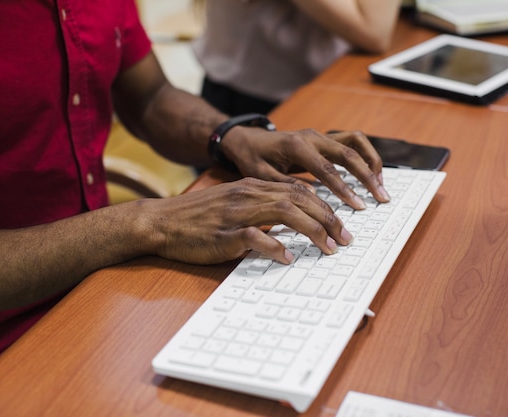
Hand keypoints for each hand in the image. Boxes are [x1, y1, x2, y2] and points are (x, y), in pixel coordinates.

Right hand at [143, 177, 352, 264]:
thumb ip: (259, 208)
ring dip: (313, 231)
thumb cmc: (197, 217)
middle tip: (346, 238)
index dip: (324, 206)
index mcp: (252, 186)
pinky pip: (256, 237)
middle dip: (328, 218)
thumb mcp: (232, 204)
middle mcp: (248, 195)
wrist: (161, 221)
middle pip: (299, 199)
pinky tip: (288, 258)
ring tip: (329, 248)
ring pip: (285, 213)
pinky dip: (275, 247)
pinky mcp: (225, 234)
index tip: (341, 223)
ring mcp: (237, 213)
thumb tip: (289, 224)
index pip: (298, 190)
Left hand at [220, 127, 390, 209]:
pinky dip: (364, 155)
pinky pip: (351, 141)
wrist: (247, 139)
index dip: (344, 188)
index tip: (357, 205)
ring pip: (356, 141)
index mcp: (296, 146)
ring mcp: (319, 135)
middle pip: (348, 153)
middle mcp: (312, 137)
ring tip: (380, 184)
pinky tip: (370, 173)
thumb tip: (312, 197)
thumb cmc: (252, 158)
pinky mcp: (324, 138)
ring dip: (371, 161)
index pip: (326, 168)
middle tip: (381, 197)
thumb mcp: (260, 175)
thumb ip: (286, 185)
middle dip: (367, 176)